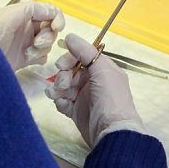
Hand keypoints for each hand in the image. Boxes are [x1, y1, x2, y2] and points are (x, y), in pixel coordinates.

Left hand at [0, 2, 64, 69]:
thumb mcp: (13, 13)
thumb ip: (35, 9)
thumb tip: (53, 12)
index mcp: (25, 14)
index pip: (50, 12)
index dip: (57, 18)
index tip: (57, 27)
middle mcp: (28, 28)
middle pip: (51, 29)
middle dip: (48, 36)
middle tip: (36, 42)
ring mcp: (27, 44)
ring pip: (48, 44)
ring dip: (42, 48)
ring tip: (27, 53)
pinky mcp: (25, 59)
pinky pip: (42, 57)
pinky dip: (39, 58)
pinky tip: (29, 59)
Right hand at [45, 33, 143, 147]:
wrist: (111, 131)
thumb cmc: (110, 97)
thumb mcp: (102, 70)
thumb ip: (85, 52)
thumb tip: (69, 36)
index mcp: (103, 69)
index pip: (81, 57)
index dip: (69, 59)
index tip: (61, 64)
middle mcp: (93, 81)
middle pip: (70, 71)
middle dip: (62, 75)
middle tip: (63, 84)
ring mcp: (84, 96)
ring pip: (64, 86)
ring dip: (58, 88)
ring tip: (57, 95)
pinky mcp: (76, 111)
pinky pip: (63, 101)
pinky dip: (60, 101)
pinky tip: (62, 104)